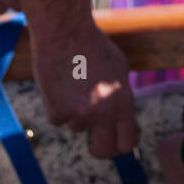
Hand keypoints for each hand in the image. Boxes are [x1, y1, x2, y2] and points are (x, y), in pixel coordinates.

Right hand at [30, 21, 137, 159]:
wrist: (66, 31)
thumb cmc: (93, 44)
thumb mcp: (119, 69)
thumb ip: (121, 96)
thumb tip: (123, 116)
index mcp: (124, 102)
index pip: (128, 142)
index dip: (120, 145)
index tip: (113, 141)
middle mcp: (105, 113)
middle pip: (103, 152)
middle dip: (98, 149)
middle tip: (92, 137)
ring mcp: (81, 114)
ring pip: (76, 128)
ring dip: (73, 113)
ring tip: (72, 85)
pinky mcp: (58, 111)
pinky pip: (57, 119)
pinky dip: (56, 106)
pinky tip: (59, 85)